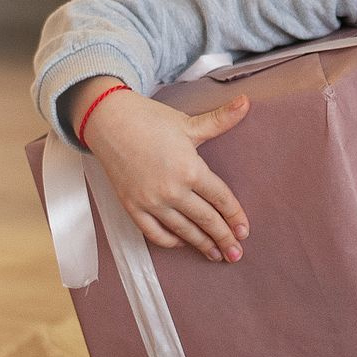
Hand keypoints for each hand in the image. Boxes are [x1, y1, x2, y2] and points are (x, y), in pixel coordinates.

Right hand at [74, 78, 251, 261]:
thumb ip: (221, 119)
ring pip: (183, 231)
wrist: (108, 121)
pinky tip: (183, 242)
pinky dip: (170, 241)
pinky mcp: (132, 207)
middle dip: (224, 238)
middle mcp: (172, 190)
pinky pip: (155, 233)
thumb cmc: (150, 120)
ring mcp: (151, 202)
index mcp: (190, 169)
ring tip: (215, 254)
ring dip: (201, 245)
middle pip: (206, 220)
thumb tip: (247, 101)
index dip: (235, 216)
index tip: (245, 231)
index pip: (220, 199)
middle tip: (236, 254)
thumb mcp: (188, 123)